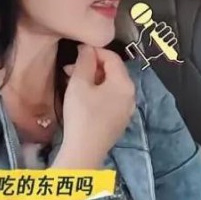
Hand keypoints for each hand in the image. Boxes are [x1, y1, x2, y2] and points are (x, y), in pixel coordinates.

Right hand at [59, 45, 135, 167]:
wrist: (84, 151)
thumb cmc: (81, 115)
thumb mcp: (79, 84)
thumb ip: (84, 61)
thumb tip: (87, 48)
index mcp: (124, 83)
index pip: (112, 57)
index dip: (94, 50)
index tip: (76, 51)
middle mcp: (131, 95)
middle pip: (112, 71)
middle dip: (91, 66)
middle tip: (69, 69)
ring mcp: (127, 110)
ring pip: (110, 85)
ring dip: (92, 79)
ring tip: (72, 81)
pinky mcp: (119, 121)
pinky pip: (110, 99)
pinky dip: (97, 92)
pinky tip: (81, 97)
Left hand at [131, 22, 179, 67]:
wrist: (145, 53)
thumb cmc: (144, 43)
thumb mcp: (145, 34)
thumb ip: (149, 28)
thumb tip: (155, 23)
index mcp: (157, 30)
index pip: (162, 25)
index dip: (161, 26)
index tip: (156, 30)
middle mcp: (162, 34)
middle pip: (168, 29)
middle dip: (165, 31)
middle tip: (159, 35)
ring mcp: (165, 39)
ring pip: (171, 34)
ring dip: (168, 36)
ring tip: (163, 40)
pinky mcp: (168, 45)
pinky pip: (173, 41)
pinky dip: (172, 41)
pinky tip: (168, 43)